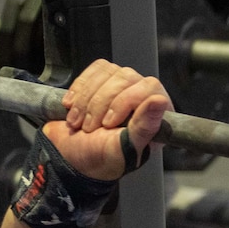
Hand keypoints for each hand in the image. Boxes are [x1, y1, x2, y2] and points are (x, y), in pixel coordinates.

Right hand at [48, 59, 170, 179]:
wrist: (69, 156)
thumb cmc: (99, 158)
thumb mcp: (124, 150)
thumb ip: (144, 128)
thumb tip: (159, 101)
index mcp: (157, 115)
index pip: (149, 87)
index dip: (124, 102)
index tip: (107, 124)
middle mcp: (143, 97)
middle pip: (126, 77)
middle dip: (100, 103)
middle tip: (88, 127)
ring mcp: (123, 86)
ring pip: (108, 71)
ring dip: (86, 99)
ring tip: (78, 122)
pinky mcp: (103, 79)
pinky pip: (95, 68)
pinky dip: (79, 88)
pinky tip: (72, 106)